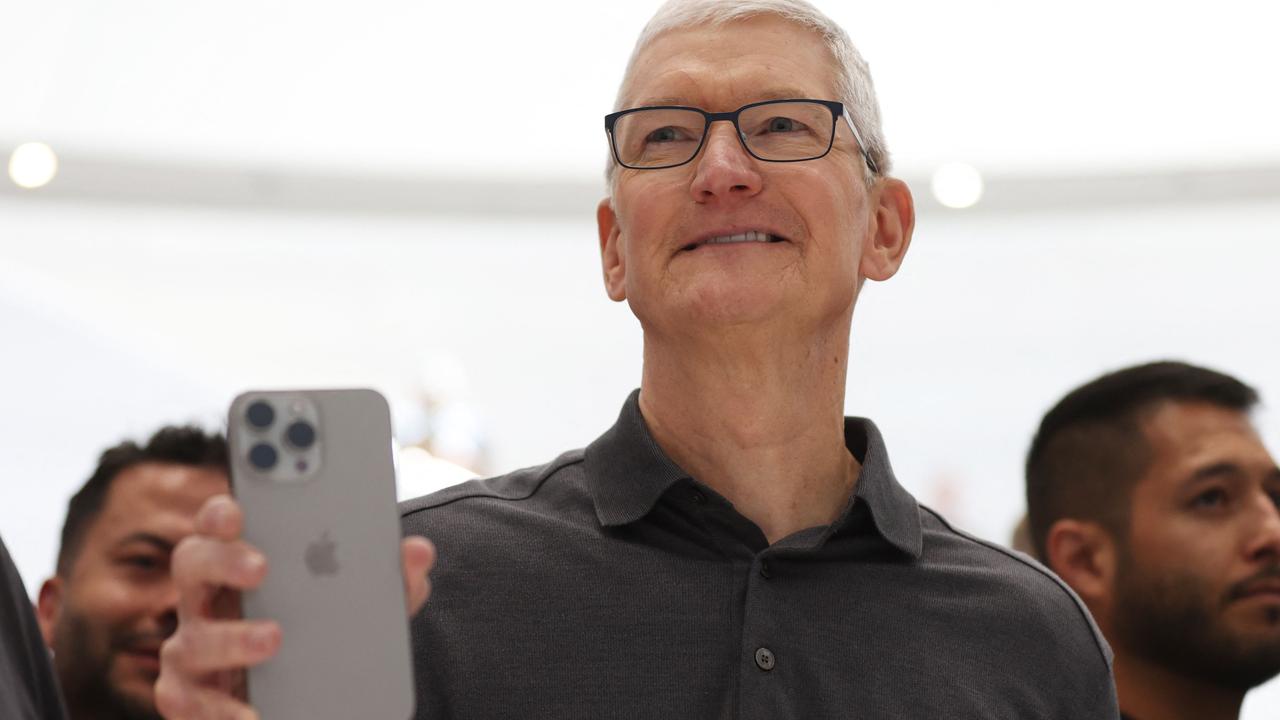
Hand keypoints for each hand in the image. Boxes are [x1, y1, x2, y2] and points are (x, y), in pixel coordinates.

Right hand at [155, 495, 434, 718]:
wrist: (308, 702)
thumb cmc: (323, 634)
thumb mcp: (362, 606)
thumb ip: (388, 581)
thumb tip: (419, 552)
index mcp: (240, 561)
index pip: (219, 522)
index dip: (222, 511)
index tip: (239, 508)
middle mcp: (206, 597)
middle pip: (192, 562)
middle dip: (223, 558)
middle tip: (262, 567)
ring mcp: (193, 647)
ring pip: (192, 636)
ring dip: (232, 637)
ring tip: (274, 639)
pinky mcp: (190, 696)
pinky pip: (191, 702)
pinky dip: (221, 710)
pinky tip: (253, 714)